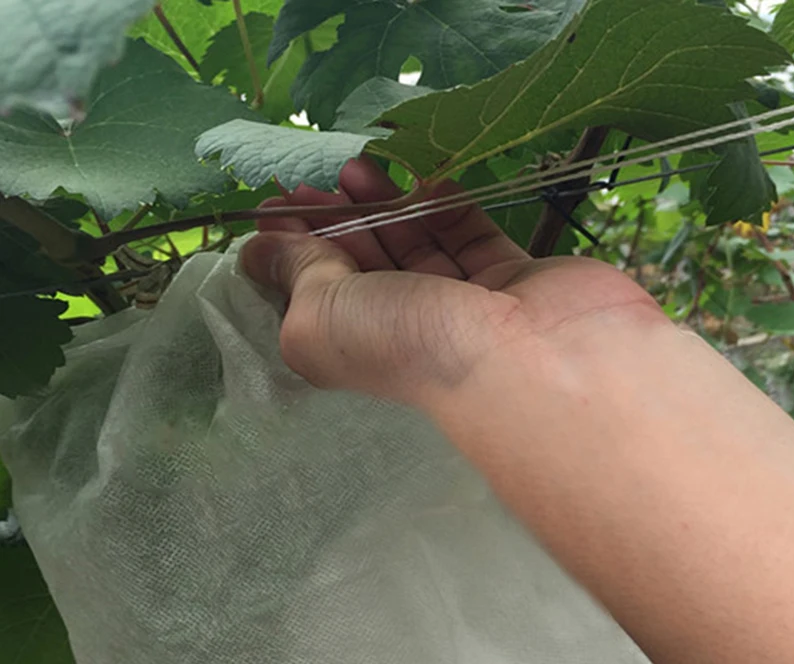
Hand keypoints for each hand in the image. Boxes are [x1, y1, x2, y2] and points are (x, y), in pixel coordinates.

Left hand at [241, 158, 664, 407]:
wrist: (534, 362)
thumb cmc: (413, 343)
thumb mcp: (322, 315)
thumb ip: (293, 271)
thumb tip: (255, 249)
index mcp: (360, 353)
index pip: (319, 294)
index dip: (294, 248)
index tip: (273, 202)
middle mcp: (409, 332)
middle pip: (365, 266)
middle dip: (336, 219)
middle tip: (312, 176)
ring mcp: (465, 306)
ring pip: (416, 245)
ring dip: (384, 204)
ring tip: (355, 165)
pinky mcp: (512, 278)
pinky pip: (471, 234)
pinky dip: (445, 203)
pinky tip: (420, 173)